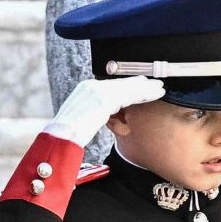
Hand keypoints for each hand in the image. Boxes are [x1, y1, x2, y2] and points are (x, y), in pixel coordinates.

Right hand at [43, 76, 165, 146]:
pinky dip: (144, 94)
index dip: (129, 85)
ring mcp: (97, 91)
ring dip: (145, 88)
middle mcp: (91, 86)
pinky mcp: (104, 99)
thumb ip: (95, 113)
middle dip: (139, 84)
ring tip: (160, 89)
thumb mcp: (82, 119)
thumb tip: (105, 114)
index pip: (112, 85)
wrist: (60, 138)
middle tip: (155, 84)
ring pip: (127, 87)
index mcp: (86, 89)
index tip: (142, 85)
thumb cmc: (69, 135)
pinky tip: (155, 94)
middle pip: (121, 83)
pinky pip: (129, 95)